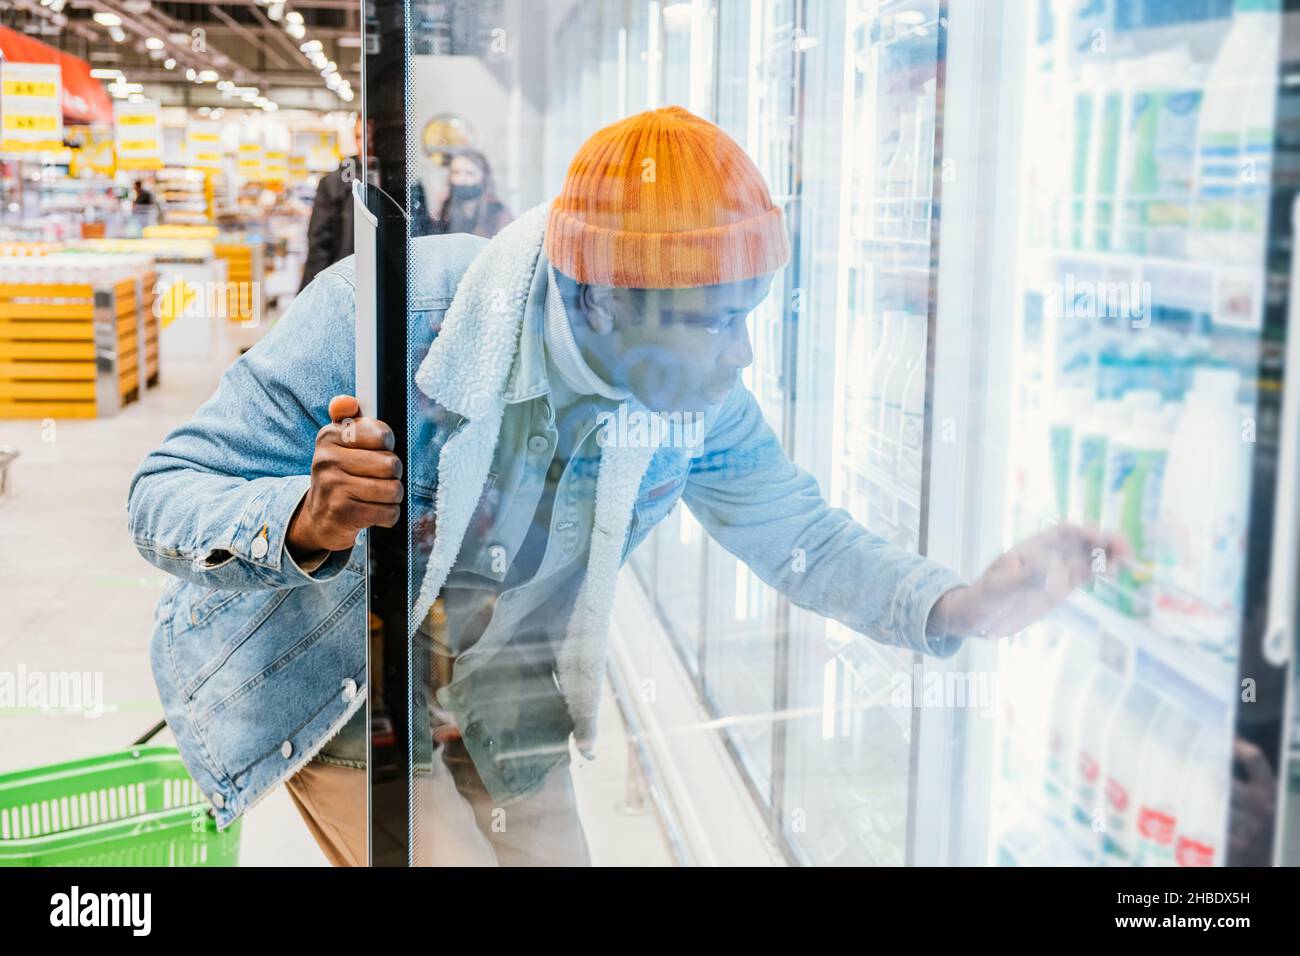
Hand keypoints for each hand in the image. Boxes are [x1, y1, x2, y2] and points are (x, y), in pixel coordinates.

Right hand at [286, 395, 403, 558]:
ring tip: (376, 495)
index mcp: (329, 436)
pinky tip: (373, 511)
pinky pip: (389, 512)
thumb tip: (346, 401)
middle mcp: (327, 459)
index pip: (381, 434)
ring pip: (393, 489)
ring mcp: (333, 486)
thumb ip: (348, 417)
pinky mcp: (343, 513)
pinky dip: (388, 515)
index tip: (379, 450)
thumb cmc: (339, 475)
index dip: (388, 445)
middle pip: (391, 464)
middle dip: (392, 475)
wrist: (319, 518)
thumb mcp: (339, 443)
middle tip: (377, 478)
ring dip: (392, 497)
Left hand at [929, 524, 1130, 639]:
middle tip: (1126, 549)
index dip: (1084, 533)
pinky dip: (1099, 571)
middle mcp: (1046, 557)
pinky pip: (1083, 575)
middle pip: (1080, 543)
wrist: (978, 618)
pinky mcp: (1058, 589)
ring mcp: (1053, 572)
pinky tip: (1114, 570)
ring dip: (1106, 555)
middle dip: (1103, 542)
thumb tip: (1051, 570)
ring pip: (1086, 558)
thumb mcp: (1000, 589)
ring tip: (1127, 559)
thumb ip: (1024, 580)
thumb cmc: (983, 599)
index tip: (1101, 540)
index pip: (1063, 534)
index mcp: (1031, 549)